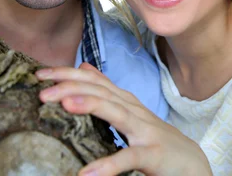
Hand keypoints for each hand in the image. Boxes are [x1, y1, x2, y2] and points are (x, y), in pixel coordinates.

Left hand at [36, 63, 212, 175]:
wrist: (191, 163)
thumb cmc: (156, 139)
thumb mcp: (130, 111)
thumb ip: (107, 91)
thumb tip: (84, 67)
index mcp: (126, 102)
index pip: (95, 81)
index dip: (68, 74)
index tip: (40, 73)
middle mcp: (134, 111)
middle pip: (102, 92)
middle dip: (72, 87)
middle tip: (43, 90)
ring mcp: (145, 131)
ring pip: (117, 113)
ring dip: (91, 105)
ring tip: (65, 104)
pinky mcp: (154, 155)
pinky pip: (129, 158)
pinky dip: (109, 165)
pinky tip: (87, 173)